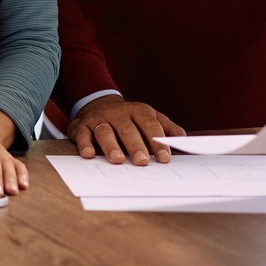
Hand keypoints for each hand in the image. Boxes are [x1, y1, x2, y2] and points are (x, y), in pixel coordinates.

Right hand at [69, 95, 184, 164]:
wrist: (97, 104)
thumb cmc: (128, 118)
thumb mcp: (149, 117)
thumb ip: (166, 128)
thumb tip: (183, 140)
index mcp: (138, 111)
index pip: (150, 124)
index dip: (157, 141)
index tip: (164, 157)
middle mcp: (118, 113)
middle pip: (127, 128)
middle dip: (135, 145)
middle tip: (142, 161)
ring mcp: (99, 118)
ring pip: (105, 131)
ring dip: (111, 146)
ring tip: (118, 160)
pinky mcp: (81, 126)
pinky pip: (83, 134)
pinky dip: (85, 144)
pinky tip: (89, 154)